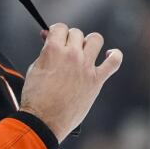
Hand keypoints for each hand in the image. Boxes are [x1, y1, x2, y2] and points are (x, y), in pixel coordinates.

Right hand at [19, 23, 122, 142]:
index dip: (56, 32)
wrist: (44, 121)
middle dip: (70, 39)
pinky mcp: (96, 80)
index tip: (54, 39)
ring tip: (84, 51)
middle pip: (77, 33)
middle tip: (65, 51)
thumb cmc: (35, 97)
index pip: (60, 27)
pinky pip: (114, 62)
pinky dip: (114, 55)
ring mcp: (86, 67)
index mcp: (53, 51)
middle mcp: (71, 55)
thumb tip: (49, 39)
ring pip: (95, 39)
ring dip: (89, 42)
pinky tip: (110, 54)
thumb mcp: (35, 69)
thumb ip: (45, 53)